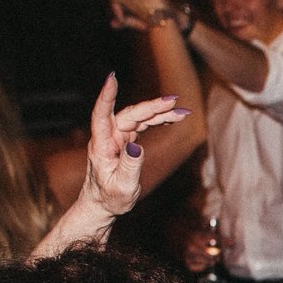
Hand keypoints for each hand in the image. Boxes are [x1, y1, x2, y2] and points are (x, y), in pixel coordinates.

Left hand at [74, 73, 188, 218]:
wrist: (102, 204)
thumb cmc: (109, 198)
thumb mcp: (121, 187)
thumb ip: (129, 166)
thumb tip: (137, 147)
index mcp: (101, 146)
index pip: (102, 115)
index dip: (107, 96)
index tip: (112, 78)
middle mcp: (107, 137)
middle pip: (129, 115)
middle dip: (151, 106)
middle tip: (174, 101)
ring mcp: (116, 137)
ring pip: (137, 118)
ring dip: (158, 113)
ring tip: (181, 112)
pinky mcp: (124, 140)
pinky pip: (141, 125)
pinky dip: (156, 120)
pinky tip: (171, 118)